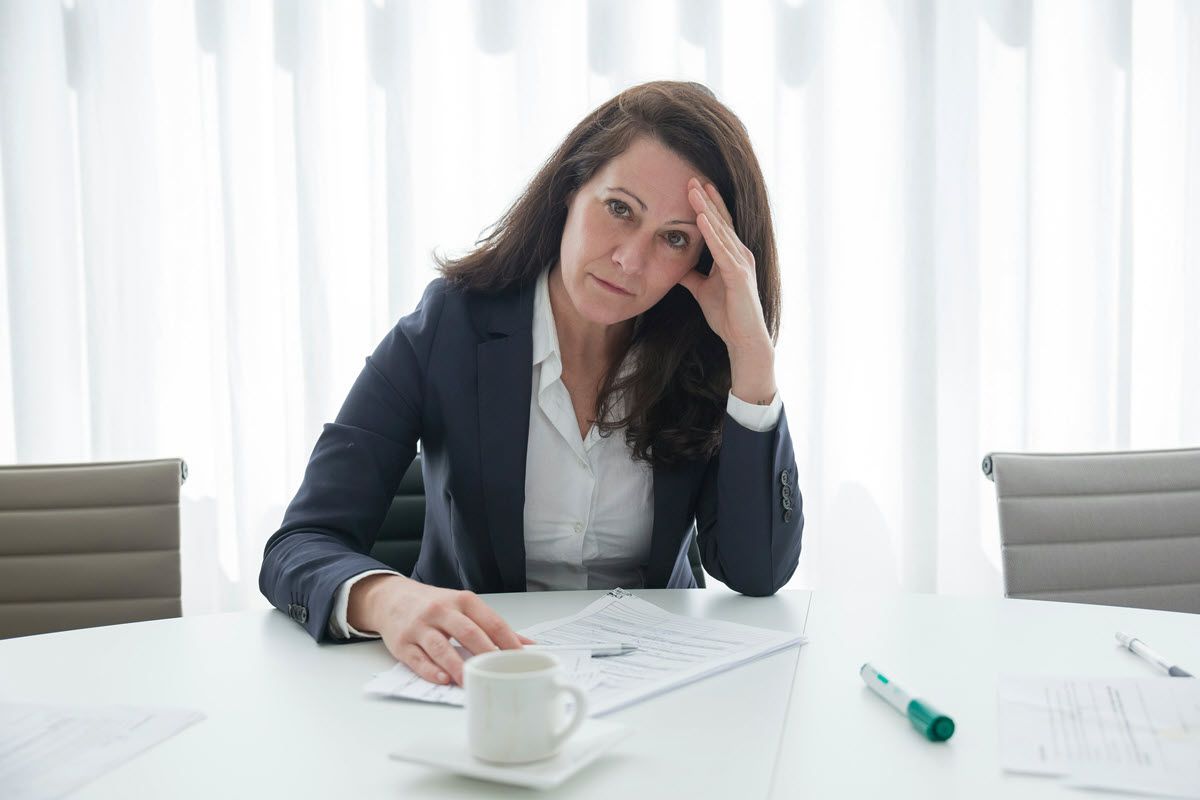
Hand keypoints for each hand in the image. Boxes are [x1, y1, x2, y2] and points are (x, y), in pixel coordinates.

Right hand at [347, 573, 534, 685]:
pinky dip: (431, 670)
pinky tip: (444, 679)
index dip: (507, 640)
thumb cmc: (433, 605)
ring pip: (441, 647)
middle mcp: (441, 611)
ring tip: (472, 681)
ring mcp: (420, 627)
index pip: (490, 621)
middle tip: (500, 672)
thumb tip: (527, 645)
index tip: (520, 658)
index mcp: (462, 601)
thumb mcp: (463, 606)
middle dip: (486, 653)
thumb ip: (492, 626)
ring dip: (458, 666)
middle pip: (468, 633)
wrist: (392, 598)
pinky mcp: (402, 643)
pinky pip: (418, 659)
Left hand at [677, 177, 776, 403]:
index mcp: (732, 256)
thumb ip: (691, 276)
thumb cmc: (727, 316)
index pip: (719, 224)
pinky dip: (712, 233)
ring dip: (707, 209)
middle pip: (721, 220)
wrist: (743, 340)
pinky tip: (702, 218)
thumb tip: (675, 267)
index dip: (707, 205)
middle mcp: (740, 254)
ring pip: (722, 230)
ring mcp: (741, 263)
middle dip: (706, 199)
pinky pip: (723, 250)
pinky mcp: (739, 275)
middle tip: (691, 177)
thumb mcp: (702, 290)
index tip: (693, 186)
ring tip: (694, 189)